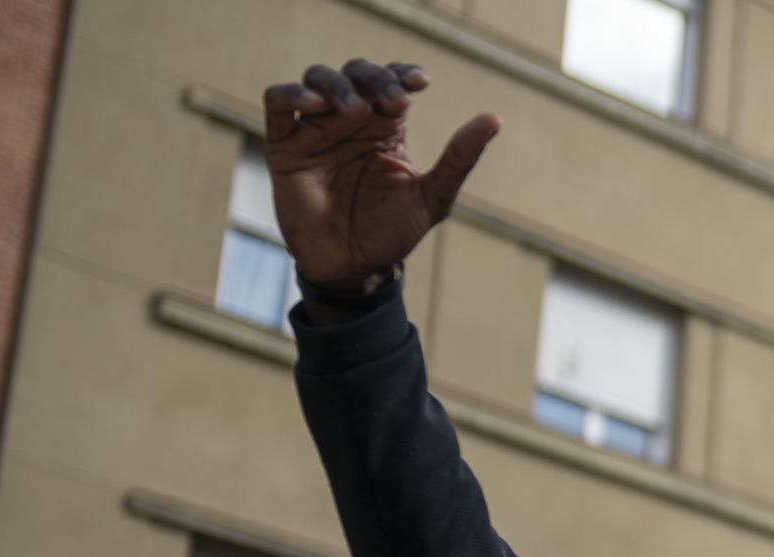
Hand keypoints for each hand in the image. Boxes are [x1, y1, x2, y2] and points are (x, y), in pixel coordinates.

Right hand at [261, 59, 500, 292]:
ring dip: (336, 84)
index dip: (403, 73)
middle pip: (356, 73)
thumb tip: (495, 118)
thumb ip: (460, 158)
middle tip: (391, 101)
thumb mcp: (433, 197)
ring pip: (318, 79)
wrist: (352, 268)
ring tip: (353, 108)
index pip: (393, 81)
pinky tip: (312, 104)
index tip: (419, 83)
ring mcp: (316, 130)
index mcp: (386, 127)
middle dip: (374, 78)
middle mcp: (351, 121)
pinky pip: (278, 103)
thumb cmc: (393, 233)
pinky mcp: (284, 145)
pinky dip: (291, 94)